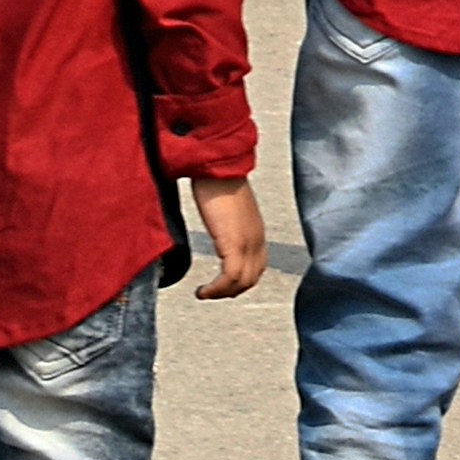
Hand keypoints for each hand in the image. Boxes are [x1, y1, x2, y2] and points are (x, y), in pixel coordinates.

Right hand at [187, 177, 268, 298]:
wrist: (217, 165)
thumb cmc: (218, 179)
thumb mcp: (228, 208)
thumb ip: (229, 221)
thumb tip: (219, 226)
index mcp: (256, 230)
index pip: (257, 266)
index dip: (241, 281)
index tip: (223, 284)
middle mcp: (257, 239)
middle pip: (251, 279)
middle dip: (231, 290)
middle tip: (212, 293)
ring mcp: (248, 242)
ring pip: (241, 282)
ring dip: (221, 293)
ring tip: (204, 293)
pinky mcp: (233, 243)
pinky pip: (229, 278)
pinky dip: (216, 290)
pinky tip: (202, 291)